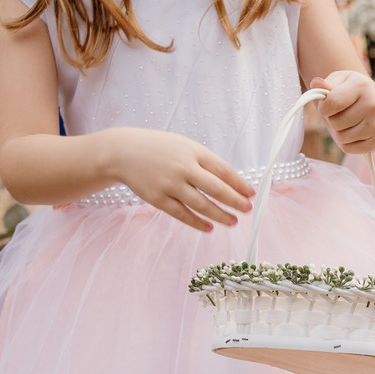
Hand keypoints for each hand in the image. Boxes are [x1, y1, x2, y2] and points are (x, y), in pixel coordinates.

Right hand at [108, 128, 253, 231]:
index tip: (251, 193)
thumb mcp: (184, 146)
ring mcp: (170, 185)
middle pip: (216, 189)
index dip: (240, 184)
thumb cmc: (159, 148)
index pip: (223, 171)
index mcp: (193, 152)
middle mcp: (183, 168)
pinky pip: (182, 214)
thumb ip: (204, 162)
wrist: (123, 152)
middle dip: (235, 201)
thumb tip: (230, 183)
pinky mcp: (158, 199)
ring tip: (232, 221)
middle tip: (247, 209)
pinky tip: (209, 227)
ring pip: (201, 205)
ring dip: (220, 215)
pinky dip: (197, 222)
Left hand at [310, 70, 374, 153]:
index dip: (324, 107)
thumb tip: (316, 82)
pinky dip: (347, 142)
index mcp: (362, 86)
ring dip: (339, 131)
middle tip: (342, 113)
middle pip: (335, 123)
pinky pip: (348, 149)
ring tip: (349, 121)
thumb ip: (325, 84)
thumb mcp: (340, 81)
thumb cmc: (354, 92)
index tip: (328, 104)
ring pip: (341, 137)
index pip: (332, 103)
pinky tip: (355, 131)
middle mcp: (374, 104)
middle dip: (333, 119)